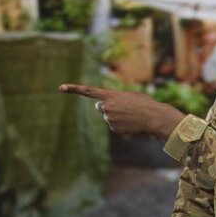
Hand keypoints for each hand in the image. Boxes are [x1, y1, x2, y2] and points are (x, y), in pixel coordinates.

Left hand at [59, 84, 184, 138]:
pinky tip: (132, 124)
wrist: (155, 117)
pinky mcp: (114, 129)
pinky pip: (115, 127)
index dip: (74, 89)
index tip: (61, 87)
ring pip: (109, 118)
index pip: (89, 91)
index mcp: (111, 95)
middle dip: (108, 108)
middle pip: (100, 107)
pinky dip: (123, 126)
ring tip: (132, 116)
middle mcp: (107, 106)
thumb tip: (114, 107)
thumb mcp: (132, 96)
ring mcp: (109, 119)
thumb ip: (119, 99)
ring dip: (118, 117)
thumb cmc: (146, 104)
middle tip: (122, 108)